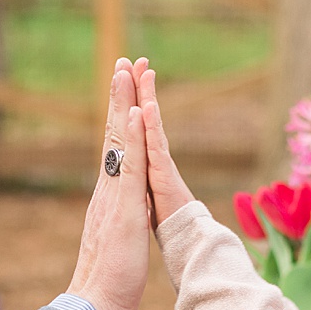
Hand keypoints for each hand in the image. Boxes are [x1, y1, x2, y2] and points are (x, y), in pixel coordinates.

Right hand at [65, 58, 150, 309]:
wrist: (93, 308)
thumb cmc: (107, 285)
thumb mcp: (117, 244)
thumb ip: (118, 224)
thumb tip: (119, 213)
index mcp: (110, 198)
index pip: (116, 150)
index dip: (120, 119)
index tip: (125, 90)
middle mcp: (107, 191)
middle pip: (113, 134)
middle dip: (119, 97)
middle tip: (123, 61)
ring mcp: (113, 196)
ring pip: (119, 140)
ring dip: (122, 102)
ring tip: (125, 69)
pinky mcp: (123, 207)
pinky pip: (129, 164)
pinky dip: (131, 135)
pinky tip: (134, 111)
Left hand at [130, 61, 197, 226]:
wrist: (186, 250)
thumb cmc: (170, 229)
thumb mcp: (144, 204)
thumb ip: (142, 185)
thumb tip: (139, 176)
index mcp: (142, 168)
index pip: (133, 131)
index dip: (129, 104)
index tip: (124, 77)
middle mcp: (152, 164)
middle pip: (143, 120)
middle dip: (139, 89)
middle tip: (135, 59)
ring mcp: (159, 171)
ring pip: (151, 129)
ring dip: (147, 98)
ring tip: (144, 71)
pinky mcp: (164, 182)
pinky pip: (155, 151)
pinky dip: (150, 128)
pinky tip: (146, 107)